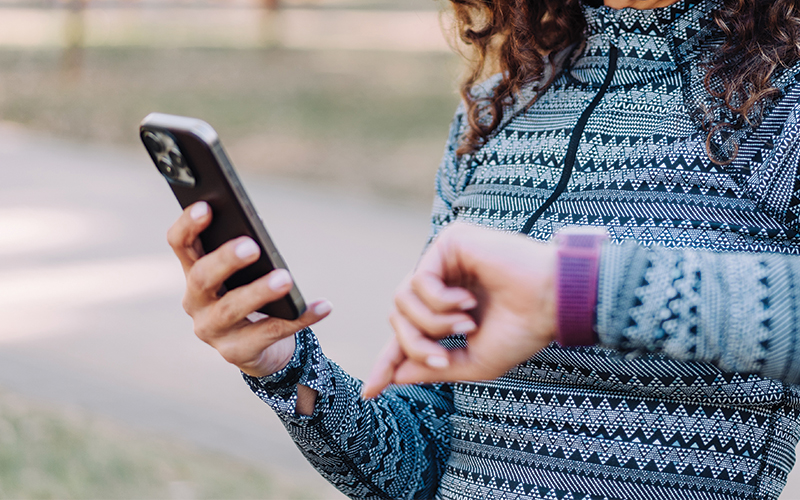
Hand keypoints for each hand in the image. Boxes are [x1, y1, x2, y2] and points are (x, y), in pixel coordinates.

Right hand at [168, 201, 331, 377]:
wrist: (261, 348)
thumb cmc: (250, 296)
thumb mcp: (243, 274)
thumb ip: (245, 255)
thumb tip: (259, 234)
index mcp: (194, 273)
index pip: (180, 245)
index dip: (188, 226)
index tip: (207, 206)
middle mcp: (195, 302)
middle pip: (203, 278)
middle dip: (226, 260)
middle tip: (252, 246)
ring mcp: (212, 331)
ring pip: (232, 308)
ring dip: (259, 292)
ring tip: (285, 279)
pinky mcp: (236, 353)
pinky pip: (271, 332)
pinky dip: (300, 317)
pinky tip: (323, 306)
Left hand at [363, 222, 557, 397]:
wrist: (551, 302)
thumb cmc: (522, 330)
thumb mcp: (474, 362)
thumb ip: (434, 367)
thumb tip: (396, 377)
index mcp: (449, 310)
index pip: (407, 335)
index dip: (389, 362)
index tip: (370, 392)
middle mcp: (443, 283)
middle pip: (398, 318)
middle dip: (415, 345)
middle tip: (444, 357)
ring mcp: (444, 261)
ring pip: (402, 300)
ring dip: (431, 324)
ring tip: (468, 324)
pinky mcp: (448, 242)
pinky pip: (418, 280)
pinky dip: (439, 301)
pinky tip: (468, 300)